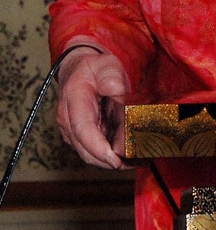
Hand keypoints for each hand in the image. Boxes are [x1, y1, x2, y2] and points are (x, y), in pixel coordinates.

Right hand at [57, 47, 128, 168]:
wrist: (79, 72)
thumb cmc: (94, 69)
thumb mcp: (105, 65)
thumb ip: (110, 76)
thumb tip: (115, 89)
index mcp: (73, 100)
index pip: (83, 130)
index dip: (98, 148)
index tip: (115, 159)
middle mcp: (68, 120)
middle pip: (85, 150)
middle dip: (108, 162)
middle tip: (132, 164)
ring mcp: (72, 131)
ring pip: (89, 155)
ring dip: (109, 162)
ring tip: (134, 163)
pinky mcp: (80, 137)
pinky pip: (92, 151)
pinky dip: (108, 157)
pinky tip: (127, 158)